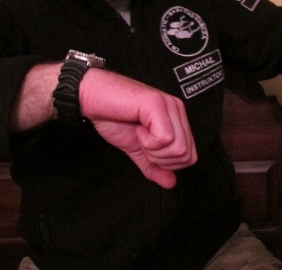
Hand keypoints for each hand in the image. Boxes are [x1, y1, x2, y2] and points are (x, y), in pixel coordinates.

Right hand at [79, 69, 196, 188]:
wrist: (92, 99)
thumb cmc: (113, 117)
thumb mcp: (137, 149)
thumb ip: (154, 166)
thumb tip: (171, 182)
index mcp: (176, 119)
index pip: (190, 155)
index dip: (167, 163)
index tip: (147, 149)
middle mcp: (177, 110)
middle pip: (186, 154)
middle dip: (160, 159)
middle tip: (142, 142)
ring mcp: (169, 105)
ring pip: (178, 148)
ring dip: (153, 150)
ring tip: (139, 133)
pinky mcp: (158, 104)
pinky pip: (165, 138)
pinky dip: (147, 141)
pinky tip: (138, 128)